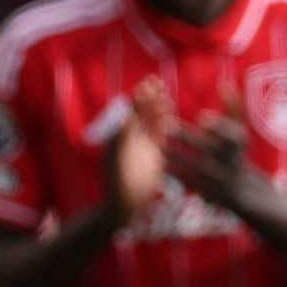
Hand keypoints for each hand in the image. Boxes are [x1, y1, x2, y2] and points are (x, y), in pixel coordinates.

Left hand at [105, 77, 174, 226]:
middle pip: (142, 113)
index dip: (138, 98)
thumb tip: (124, 116)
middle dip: (149, 98)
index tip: (146, 84)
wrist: (124, 205)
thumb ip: (120, 137)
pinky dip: (164, 123)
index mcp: (120, 136)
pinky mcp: (154, 156)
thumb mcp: (117, 158)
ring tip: (165, 93)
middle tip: (157, 81)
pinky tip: (170, 113)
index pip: (131, 111)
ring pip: (152, 122)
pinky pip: (160, 135)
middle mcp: (131, 139)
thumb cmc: (116, 183)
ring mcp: (143, 147)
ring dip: (158, 107)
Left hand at [164, 86, 272, 218]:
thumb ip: (233, 108)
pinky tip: (156, 164)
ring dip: (175, 156)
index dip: (219, 127)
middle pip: (209, 150)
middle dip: (188, 138)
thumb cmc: (236, 154)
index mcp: (239, 147)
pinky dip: (172, 174)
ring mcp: (218, 181)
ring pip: (194, 168)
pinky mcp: (205, 193)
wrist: (242, 193)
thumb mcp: (241, 132)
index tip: (202, 117)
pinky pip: (186, 183)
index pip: (232, 136)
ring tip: (157, 143)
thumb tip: (225, 83)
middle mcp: (230, 164)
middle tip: (166, 124)